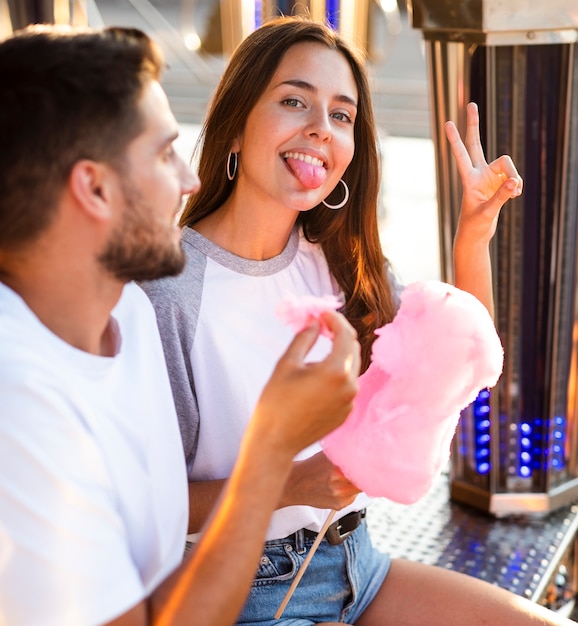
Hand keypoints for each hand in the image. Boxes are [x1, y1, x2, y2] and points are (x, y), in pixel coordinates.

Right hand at [251, 310, 359, 459]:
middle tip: (321, 325)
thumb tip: (314, 322)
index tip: (322, 313)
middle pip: (352, 349)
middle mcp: (349, 386)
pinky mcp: (346, 412)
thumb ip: (304, 338)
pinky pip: (347, 385)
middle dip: (339, 334)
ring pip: (351, 367)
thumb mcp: (286, 364)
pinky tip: (318, 375)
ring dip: (338, 353)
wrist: (275, 443)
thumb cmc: (275, 402)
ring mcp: (350, 401)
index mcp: (335, 371)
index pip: (345, 334)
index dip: (335, 319)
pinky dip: (337, 373)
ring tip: (317, 349)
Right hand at [279, 451, 360, 509]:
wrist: (294, 485)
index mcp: (335, 465)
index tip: (373, 460)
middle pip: (363, 477)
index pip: (361, 464)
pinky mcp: (338, 504)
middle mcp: (337, 480)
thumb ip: (342, 453)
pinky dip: (350, 492)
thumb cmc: (309, 468)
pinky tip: (339, 487)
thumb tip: (360, 447)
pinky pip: (352, 497)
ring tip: (346, 478)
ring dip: (357, 482)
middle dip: (364, 472)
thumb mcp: (325, 455)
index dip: (368, 462)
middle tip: (364, 467)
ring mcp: (338, 494)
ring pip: (359, 488)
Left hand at [445, 102, 522, 244]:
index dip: (455, 140)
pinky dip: (516, 185)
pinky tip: (516, 195)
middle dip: (473, 124)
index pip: (461, 155)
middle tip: (470, 104)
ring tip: (516, 193)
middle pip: (476, 143)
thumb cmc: (475, 226)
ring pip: (506, 165)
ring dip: (514, 177)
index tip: (446, 123)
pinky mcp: (498, 183)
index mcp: (468, 179)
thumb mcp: (488, 212)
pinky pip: (513, 177)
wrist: (476, 236)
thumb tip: (515, 183)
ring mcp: (488, 177)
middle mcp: (478, 174)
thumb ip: (501, 196)